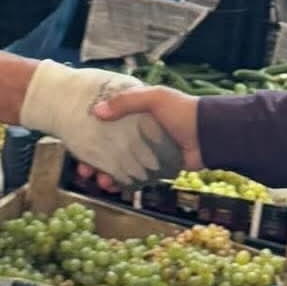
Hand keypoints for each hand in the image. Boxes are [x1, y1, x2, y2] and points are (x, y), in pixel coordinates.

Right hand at [18, 61, 186, 186]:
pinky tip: (113, 186)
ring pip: (118, 163)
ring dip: (105, 173)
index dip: (89, 132)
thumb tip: (97, 112)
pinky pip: (133, 176)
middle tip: (83, 171)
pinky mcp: (154, 167)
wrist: (211, 135)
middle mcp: (137, 131)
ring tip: (99, 181)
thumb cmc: (183, 111)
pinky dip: (122, 182)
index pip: (106, 121)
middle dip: (93, 159)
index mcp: (136, 111)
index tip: (75, 143)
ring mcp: (145, 151)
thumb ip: (126, 102)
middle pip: (108, 146)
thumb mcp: (154, 98)